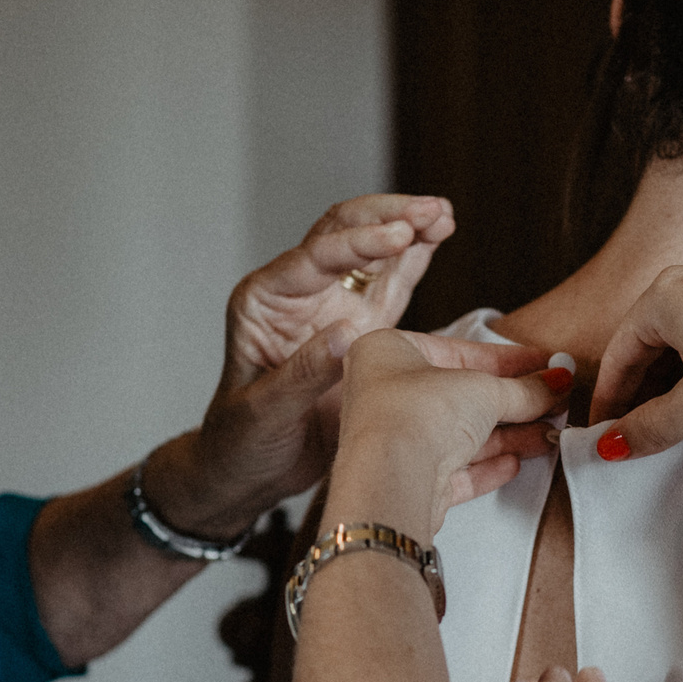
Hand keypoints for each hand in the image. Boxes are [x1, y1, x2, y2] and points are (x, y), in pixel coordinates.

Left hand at [163, 197, 456, 537]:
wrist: (249, 470)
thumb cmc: (240, 440)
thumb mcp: (263, 412)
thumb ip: (302, 372)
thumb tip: (344, 332)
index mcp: (265, 301)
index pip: (316, 256)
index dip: (359, 242)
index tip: (398, 235)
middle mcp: (299, 294)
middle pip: (344, 233)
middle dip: (388, 217)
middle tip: (429, 211)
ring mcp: (333, 307)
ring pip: (372, 252)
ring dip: (407, 228)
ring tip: (442, 214)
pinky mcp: (362, 328)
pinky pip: (390, 284)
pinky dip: (415, 258)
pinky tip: (438, 235)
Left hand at [328, 329, 570, 539]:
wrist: (391, 481)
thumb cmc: (419, 414)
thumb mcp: (485, 389)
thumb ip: (525, 389)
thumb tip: (558, 382)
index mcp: (388, 353)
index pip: (460, 352)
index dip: (509, 361)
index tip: (546, 365)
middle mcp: (385, 395)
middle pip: (462, 396)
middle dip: (513, 402)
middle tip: (556, 401)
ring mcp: (395, 441)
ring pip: (461, 436)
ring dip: (508, 436)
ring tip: (550, 433)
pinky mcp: (408, 482)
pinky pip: (453, 470)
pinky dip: (486, 466)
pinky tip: (516, 463)